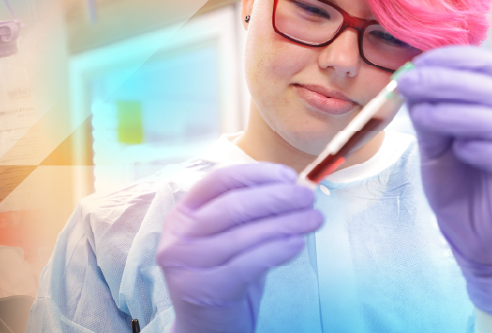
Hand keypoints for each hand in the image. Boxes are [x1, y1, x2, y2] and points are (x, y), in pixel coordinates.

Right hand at [157, 164, 322, 332]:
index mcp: (182, 214)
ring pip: (244, 235)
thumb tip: (291, 187)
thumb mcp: (226, 238)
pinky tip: (296, 244)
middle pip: (232, 205)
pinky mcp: (204, 288)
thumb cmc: (222, 274)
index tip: (288, 176)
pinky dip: (277, 251)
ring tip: (313, 219)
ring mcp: (187, 263)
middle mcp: (178, 236)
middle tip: (308, 197)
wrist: (206, 325)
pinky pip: (249, 263)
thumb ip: (248, 214)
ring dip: (287, 223)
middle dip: (277, 197)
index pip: (218, 181)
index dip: (256, 174)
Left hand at [397, 45, 491, 314]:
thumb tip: (409, 81)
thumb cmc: (462, 190)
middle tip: (407, 83)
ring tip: (422, 116)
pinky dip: (479, 147)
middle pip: (490, 83)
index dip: (451, 59)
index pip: (486, 65)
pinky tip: (460, 152)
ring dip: (453, 110)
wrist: (477, 242)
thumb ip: (429, 117)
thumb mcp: (436, 148)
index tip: (413, 66)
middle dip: (443, 79)